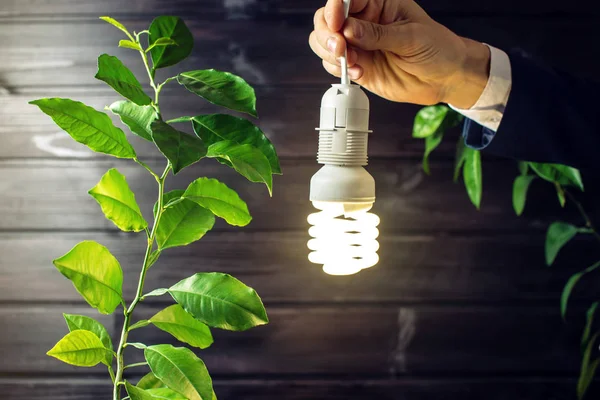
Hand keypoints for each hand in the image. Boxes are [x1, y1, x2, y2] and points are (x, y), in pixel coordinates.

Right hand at [309, 0, 490, 107]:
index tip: (337, 24)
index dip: (335, 10)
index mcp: (378, 4)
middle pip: (326, 20)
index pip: (346, 0)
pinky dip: (339, 71)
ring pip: (325, 43)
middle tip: (340, 48)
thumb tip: (347, 29)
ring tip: (350, 63)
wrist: (445, 78)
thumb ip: (377, 34)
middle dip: (327, 34)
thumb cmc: (437, 49)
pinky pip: (334, 66)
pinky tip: (358, 73)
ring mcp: (358, 45)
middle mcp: (364, 22)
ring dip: (330, 53)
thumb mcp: (411, 37)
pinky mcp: (358, 66)